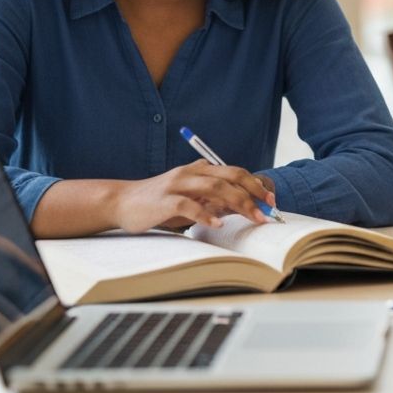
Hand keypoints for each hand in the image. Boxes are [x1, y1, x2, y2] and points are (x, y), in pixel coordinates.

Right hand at [112, 160, 277, 232]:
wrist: (122, 202)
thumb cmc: (159, 203)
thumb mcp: (190, 198)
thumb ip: (212, 199)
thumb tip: (240, 207)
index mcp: (200, 170)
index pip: (235, 172)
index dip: (255, 184)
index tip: (270, 199)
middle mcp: (192, 172)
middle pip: (230, 176)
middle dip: (253, 192)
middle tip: (267, 209)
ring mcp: (178, 184)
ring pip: (215, 187)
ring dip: (238, 202)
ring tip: (253, 217)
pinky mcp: (164, 200)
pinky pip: (189, 205)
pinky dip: (205, 213)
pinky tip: (218, 223)